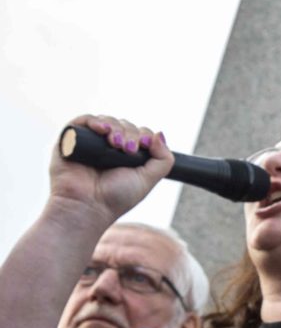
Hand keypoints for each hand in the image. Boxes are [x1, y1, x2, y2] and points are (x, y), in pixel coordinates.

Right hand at [47, 114, 171, 223]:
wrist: (87, 206)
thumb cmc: (116, 197)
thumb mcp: (148, 179)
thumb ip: (163, 159)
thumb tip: (160, 134)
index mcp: (126, 156)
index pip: (139, 134)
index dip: (144, 136)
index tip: (144, 146)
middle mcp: (108, 148)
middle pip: (124, 125)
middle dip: (130, 133)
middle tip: (128, 149)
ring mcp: (90, 143)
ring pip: (106, 121)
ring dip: (115, 127)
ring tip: (115, 143)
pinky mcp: (70, 140)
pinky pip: (82, 121)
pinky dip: (94, 120)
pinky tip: (101, 129)